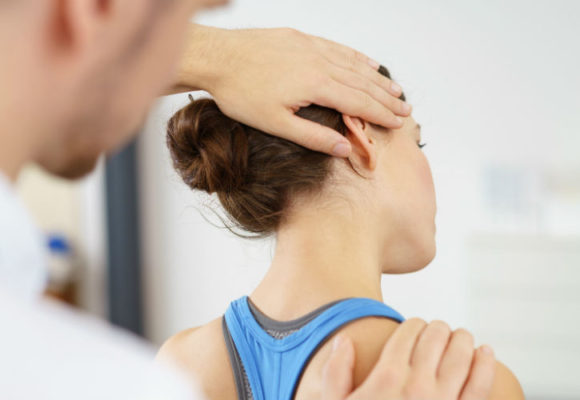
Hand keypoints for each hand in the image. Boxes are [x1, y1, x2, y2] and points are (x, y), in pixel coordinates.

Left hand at [175, 25, 411, 156]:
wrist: (217, 58)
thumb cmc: (241, 93)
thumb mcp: (276, 124)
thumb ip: (313, 137)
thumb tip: (345, 148)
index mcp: (316, 85)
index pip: (359, 103)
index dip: (381, 114)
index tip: (399, 123)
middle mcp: (319, 62)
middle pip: (362, 83)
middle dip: (386, 98)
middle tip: (406, 108)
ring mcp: (311, 47)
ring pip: (353, 64)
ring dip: (376, 78)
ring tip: (395, 89)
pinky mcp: (301, 38)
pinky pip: (337, 47)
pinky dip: (356, 57)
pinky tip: (367, 63)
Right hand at [322, 319, 496, 399]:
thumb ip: (335, 374)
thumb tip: (344, 342)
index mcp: (385, 378)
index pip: (408, 334)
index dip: (414, 324)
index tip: (416, 325)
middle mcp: (416, 386)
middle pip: (435, 339)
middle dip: (439, 328)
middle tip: (441, 328)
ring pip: (461, 356)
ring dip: (463, 340)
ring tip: (462, 336)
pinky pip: (480, 386)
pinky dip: (485, 365)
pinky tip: (485, 353)